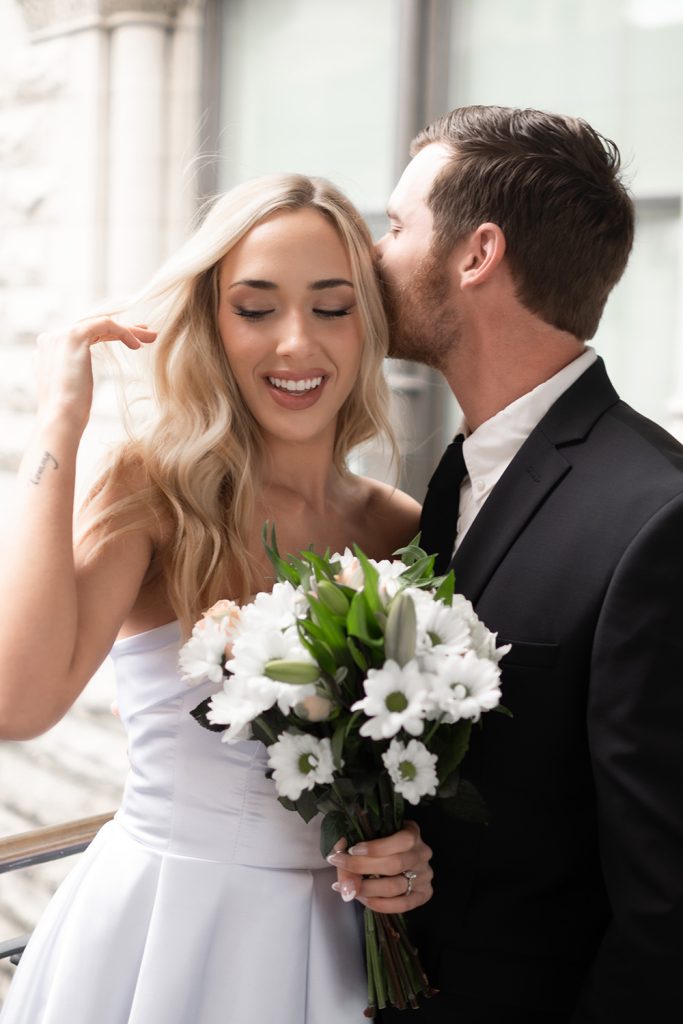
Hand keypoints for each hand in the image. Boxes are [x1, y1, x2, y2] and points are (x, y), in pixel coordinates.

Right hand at [36, 317, 155, 432]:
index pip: (84, 336)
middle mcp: (52, 339)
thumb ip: (71, 376)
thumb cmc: (69, 413)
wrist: (60, 418)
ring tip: (151, 337)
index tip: (132, 342)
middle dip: (123, 330)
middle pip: (94, 328)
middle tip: (145, 335)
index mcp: (49, 351)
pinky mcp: (73, 336)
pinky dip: (123, 332)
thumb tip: (78, 378)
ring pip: (101, 324)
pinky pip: (104, 324)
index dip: (109, 336)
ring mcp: (60, 335)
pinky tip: (137, 345)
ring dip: (129, 330)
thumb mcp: (72, 389)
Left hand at [327, 820, 432, 913]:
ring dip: (366, 889)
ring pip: (395, 887)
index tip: (351, 849)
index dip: (376, 847)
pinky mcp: (423, 895)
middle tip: (339, 865)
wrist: (395, 857)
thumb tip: (339, 871)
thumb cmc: (378, 843)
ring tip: (347, 887)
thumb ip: (351, 847)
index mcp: (412, 832)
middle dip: (362, 867)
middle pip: (395, 864)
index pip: (402, 840)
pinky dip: (378, 904)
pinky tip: (362, 898)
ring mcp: (425, 876)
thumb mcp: (367, 836)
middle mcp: (422, 854)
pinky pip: (402, 905)